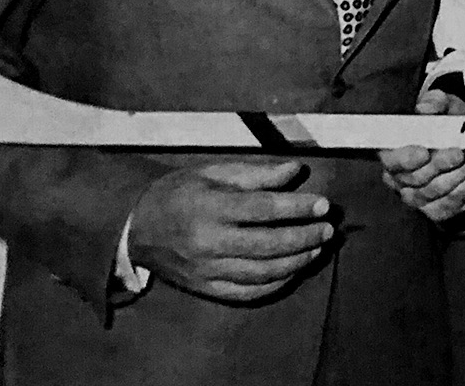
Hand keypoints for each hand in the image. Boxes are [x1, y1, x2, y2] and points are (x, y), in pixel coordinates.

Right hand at [128, 160, 334, 302]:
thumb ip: (255, 174)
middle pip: (267, 244)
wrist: (136, 228)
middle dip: (304, 238)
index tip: (324, 204)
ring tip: (317, 248)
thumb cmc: (178, 192)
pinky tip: (293, 271)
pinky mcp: (205, 288)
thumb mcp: (212, 173)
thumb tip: (296, 170)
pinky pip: (247, 293)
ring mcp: (206, 270)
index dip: (297, 207)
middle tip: (328, 229)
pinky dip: (275, 284)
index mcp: (210, 208)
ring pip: (261, 273)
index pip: (263, 208)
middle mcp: (208, 242)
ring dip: (296, 262)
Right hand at [379, 90, 464, 223]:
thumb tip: (425, 108)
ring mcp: (419, 196)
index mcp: (394, 150)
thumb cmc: (453, 123)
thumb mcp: (448, 106)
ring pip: (437, 189)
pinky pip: (453, 200)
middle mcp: (401, 177)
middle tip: (460, 152)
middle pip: (416, 178)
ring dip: (460, 172)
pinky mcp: (439, 209)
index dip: (405, 158)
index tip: (424, 152)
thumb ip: (436, 102)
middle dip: (439, 165)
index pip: (391, 160)